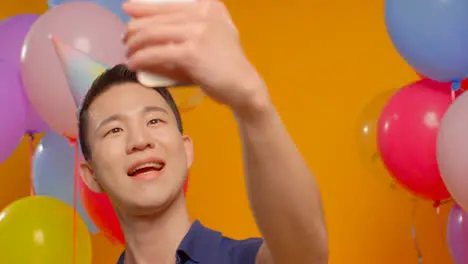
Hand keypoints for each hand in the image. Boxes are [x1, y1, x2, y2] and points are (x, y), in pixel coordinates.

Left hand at [122, 0, 270, 114]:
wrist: (243, 85)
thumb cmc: (225, 64)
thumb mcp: (214, 34)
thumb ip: (191, 26)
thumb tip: (151, 27)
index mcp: (208, 5)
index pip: (167, 2)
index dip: (143, 6)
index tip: (128, 10)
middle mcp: (203, 14)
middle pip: (156, 17)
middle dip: (134, 27)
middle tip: (125, 39)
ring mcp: (197, 32)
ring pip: (152, 34)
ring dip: (134, 44)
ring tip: (127, 53)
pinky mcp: (191, 53)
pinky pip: (155, 53)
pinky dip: (140, 59)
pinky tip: (133, 64)